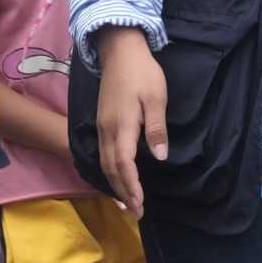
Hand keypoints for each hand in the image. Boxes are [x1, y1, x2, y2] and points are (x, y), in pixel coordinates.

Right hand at [95, 27, 167, 219]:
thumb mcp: (156, 97)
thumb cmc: (142, 73)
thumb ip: (156, 128)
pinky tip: (116, 176)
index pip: (124, 166)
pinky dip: (110, 171)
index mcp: (121, 127)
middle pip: (111, 169)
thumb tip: (159, 157)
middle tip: (135, 212)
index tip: (140, 206)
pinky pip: (103, 154)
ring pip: (104, 163)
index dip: (132, 188)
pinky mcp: (102, 122)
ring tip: (126, 201)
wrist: (119, 50)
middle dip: (122, 192)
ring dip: (114, 184)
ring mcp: (102, 126)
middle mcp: (107, 131)